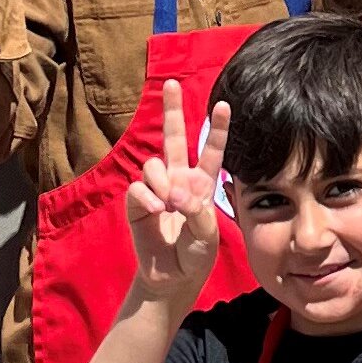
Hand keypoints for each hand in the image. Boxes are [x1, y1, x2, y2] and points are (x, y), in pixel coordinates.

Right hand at [126, 79, 231, 305]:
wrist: (172, 279)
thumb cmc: (196, 255)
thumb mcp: (207, 236)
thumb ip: (198, 212)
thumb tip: (177, 193)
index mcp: (203, 183)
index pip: (211, 150)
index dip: (217, 128)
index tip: (223, 104)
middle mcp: (179, 179)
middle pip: (174, 137)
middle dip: (172, 110)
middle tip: (169, 83)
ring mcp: (157, 189)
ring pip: (154, 164)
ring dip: (162, 181)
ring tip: (170, 204)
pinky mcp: (138, 203)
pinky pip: (138, 189)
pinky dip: (148, 198)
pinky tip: (158, 212)